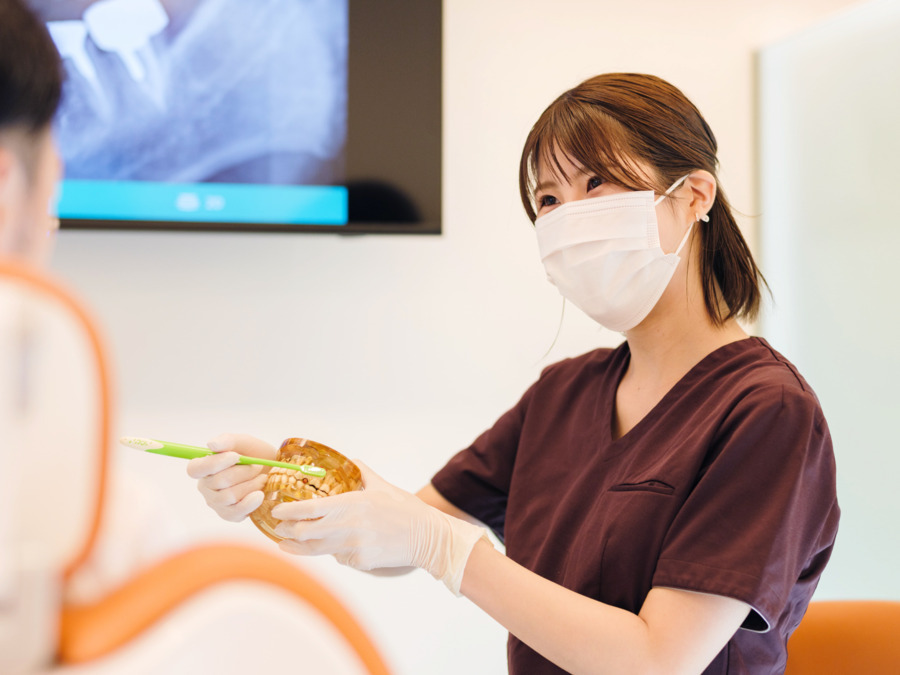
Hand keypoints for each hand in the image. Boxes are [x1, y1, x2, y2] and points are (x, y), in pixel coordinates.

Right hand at [186, 433, 276, 521]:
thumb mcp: (244, 442)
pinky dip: (250, 503)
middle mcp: (206, 486)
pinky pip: (235, 513)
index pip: (194, 469)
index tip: (236, 456)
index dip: (214, 463)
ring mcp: (216, 502)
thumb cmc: (256, 455)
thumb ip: (227, 440)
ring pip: (229, 496)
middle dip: (243, 472)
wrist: (275, 471)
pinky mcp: (229, 514)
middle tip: (257, 466)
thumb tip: (211, 444)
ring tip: (262, 478)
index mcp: (204, 467)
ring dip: (251, 485)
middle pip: (218, 482)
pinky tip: (260, 494)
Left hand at [272, 461, 488, 594]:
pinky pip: (338, 557)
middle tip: (277, 528)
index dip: (289, 512)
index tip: (277, 511)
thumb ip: (362, 474)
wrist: (427, 537)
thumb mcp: (382, 486)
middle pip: (305, 534)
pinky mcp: (359, 562)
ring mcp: (353, 547)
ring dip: (298, 547)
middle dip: (286, 532)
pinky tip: (327, 548)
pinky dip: (330, 552)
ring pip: (316, 550)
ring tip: (285, 544)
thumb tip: (351, 462)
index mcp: (352, 504)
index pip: (310, 509)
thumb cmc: (406, 509)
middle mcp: (348, 527)